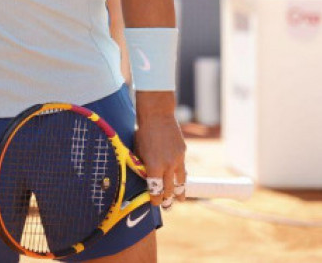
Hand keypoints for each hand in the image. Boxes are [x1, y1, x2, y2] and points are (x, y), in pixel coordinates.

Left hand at [134, 92, 186, 208]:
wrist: (157, 114)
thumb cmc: (142, 132)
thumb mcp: (138, 150)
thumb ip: (143, 166)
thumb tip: (145, 178)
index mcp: (154, 166)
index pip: (156, 190)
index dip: (155, 199)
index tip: (154, 203)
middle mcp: (168, 165)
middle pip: (169, 189)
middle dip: (167, 200)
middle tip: (166, 206)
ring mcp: (178, 159)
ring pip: (181, 182)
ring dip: (179, 192)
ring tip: (180, 199)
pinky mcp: (183, 152)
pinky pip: (182, 168)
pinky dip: (180, 175)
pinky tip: (179, 180)